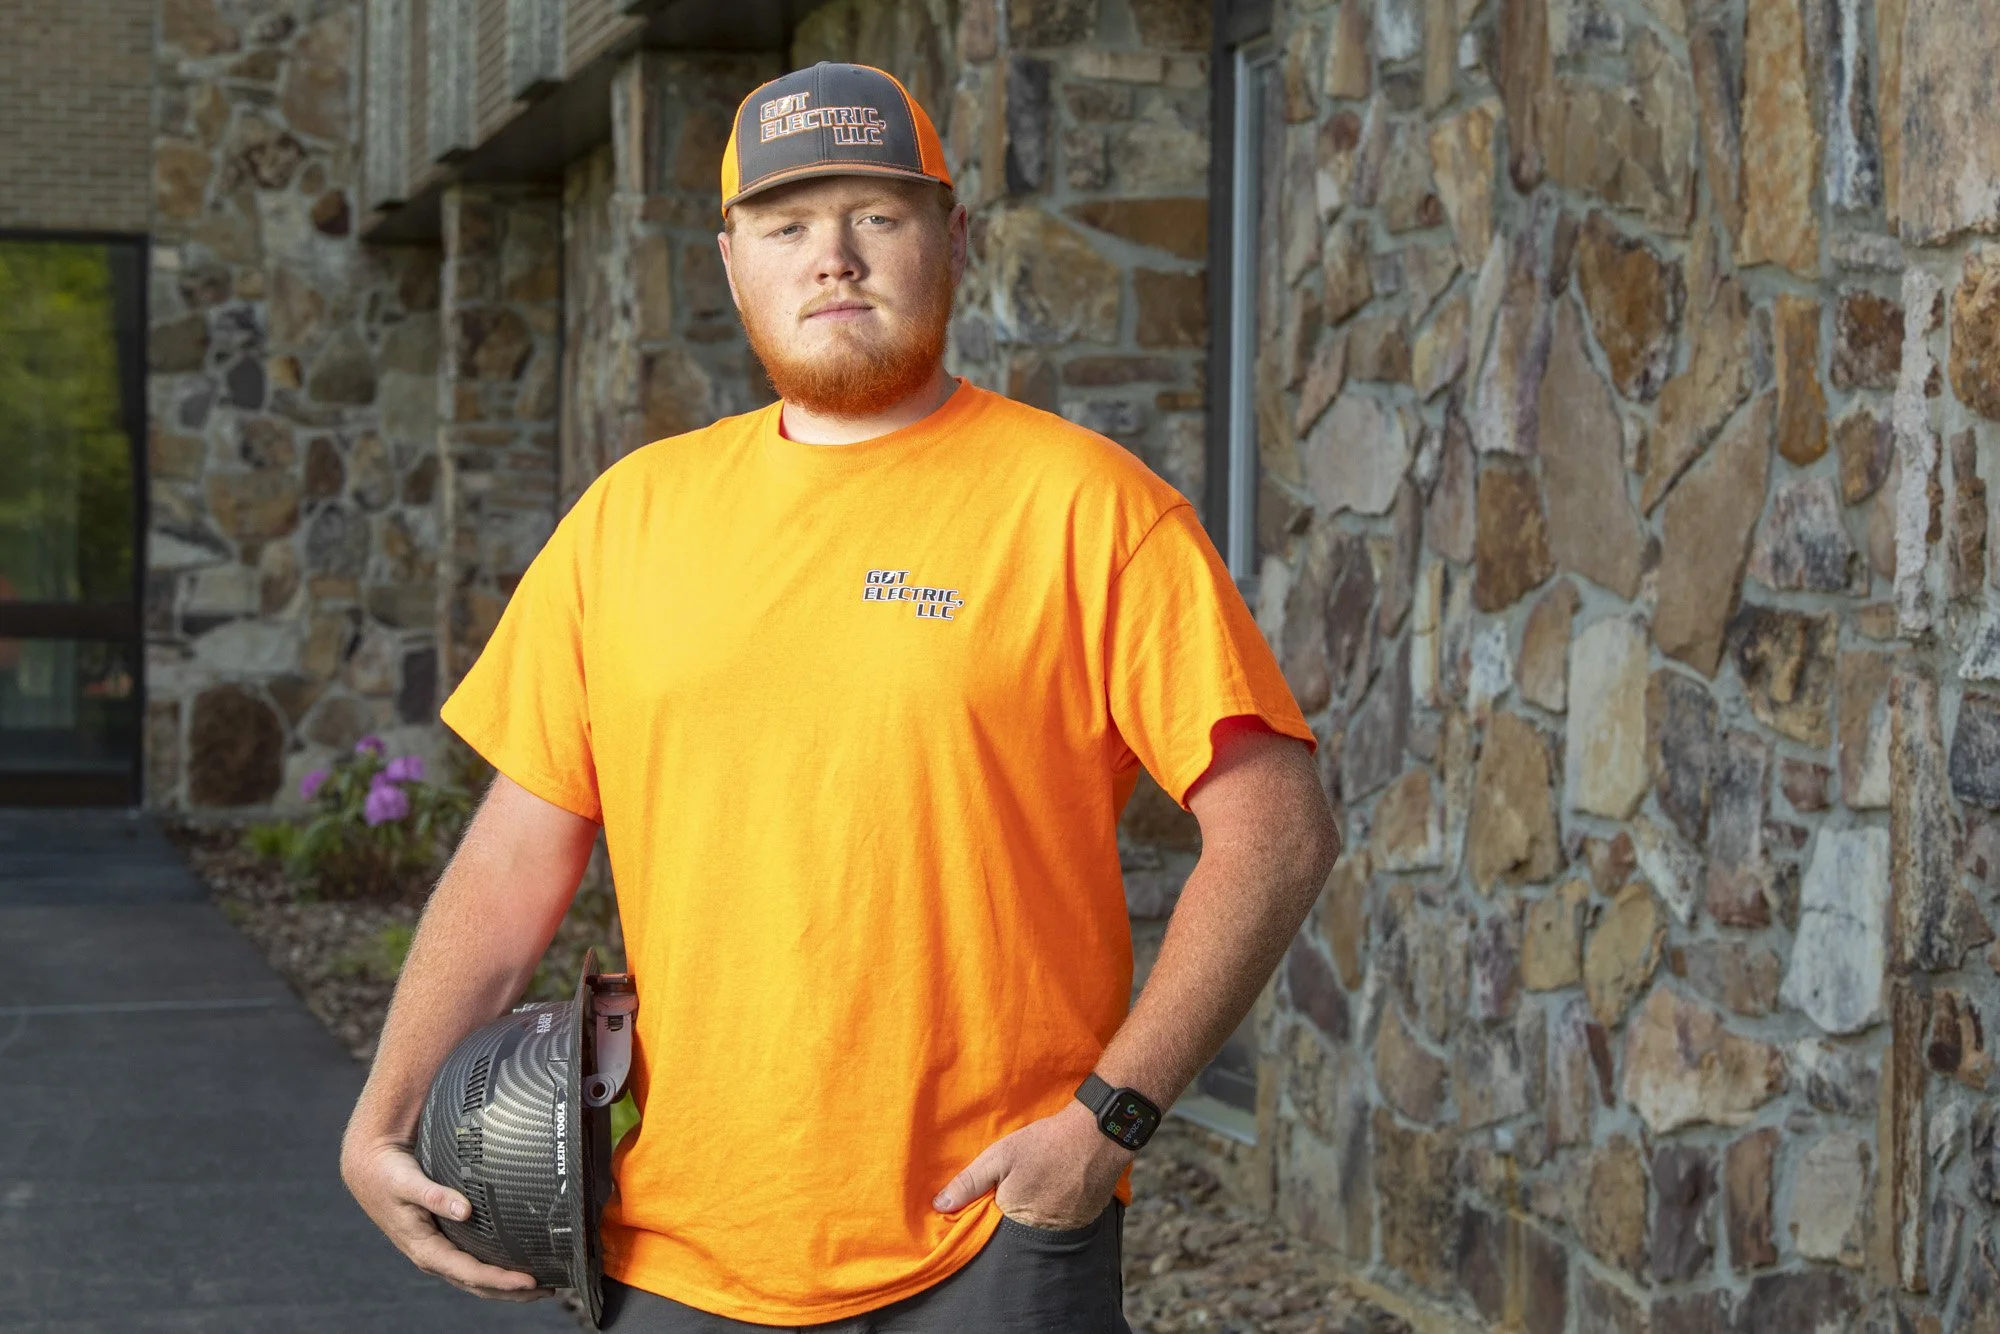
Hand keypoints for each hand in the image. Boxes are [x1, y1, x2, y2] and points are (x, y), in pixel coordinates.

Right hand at [340, 1136, 555, 1302]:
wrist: (370, 1169)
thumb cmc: (387, 1176)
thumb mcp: (408, 1183)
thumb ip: (435, 1196)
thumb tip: (464, 1210)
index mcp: (425, 1249)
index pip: (470, 1273)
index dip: (501, 1279)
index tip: (530, 1280)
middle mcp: (434, 1256)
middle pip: (477, 1284)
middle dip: (512, 1291)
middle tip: (548, 1289)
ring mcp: (439, 1250)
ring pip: (477, 1278)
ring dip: (507, 1284)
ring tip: (540, 1285)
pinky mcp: (444, 1240)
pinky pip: (473, 1262)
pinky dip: (495, 1268)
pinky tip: (515, 1262)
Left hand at [931, 1098, 1133, 1230]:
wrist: (1099, 1135)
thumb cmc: (1046, 1144)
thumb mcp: (1000, 1156)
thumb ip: (969, 1183)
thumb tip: (939, 1206)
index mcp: (1016, 1222)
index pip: (992, 1231)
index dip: (988, 1215)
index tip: (988, 1199)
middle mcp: (1042, 1235)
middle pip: (1017, 1232)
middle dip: (1012, 1215)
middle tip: (1018, 1188)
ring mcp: (1068, 1230)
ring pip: (1041, 1228)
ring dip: (1037, 1212)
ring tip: (1040, 1186)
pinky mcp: (1087, 1221)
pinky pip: (1064, 1223)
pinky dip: (1058, 1209)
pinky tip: (1058, 1187)